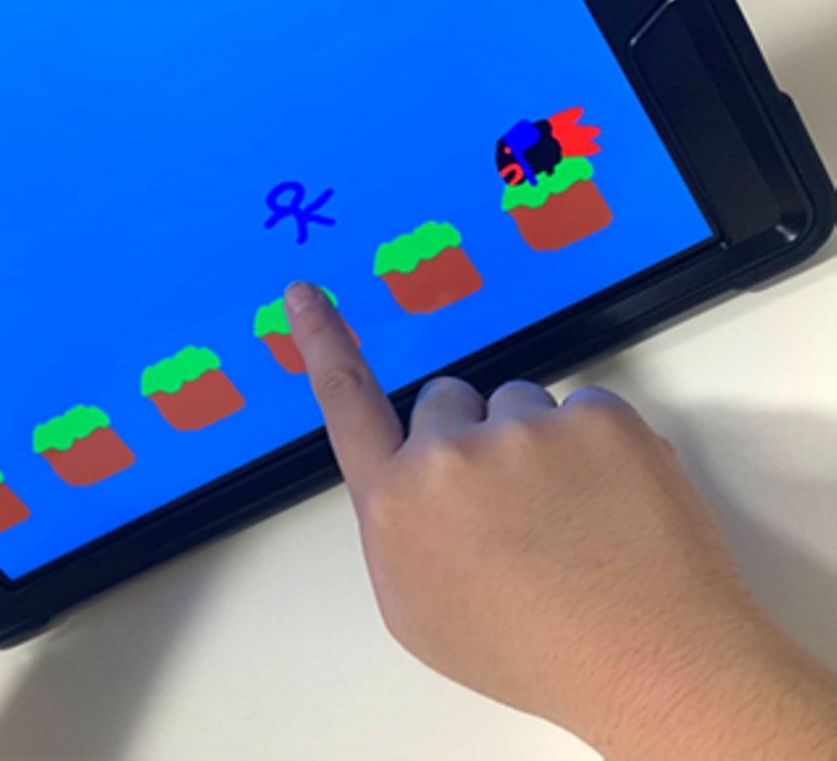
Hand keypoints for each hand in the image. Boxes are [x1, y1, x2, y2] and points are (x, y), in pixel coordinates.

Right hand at [283, 281, 836, 758]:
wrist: (653, 666)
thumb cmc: (530, 652)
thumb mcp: (419, 612)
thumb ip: (398, 529)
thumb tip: (413, 483)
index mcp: (395, 506)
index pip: (345, 402)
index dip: (322, 341)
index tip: (304, 291)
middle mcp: (448, 455)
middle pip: (446, 402)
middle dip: (469, 437)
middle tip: (512, 506)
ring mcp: (526, 428)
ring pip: (518, 404)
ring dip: (535, 444)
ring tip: (570, 518)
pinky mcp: (598, 416)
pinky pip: (583, 408)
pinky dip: (596, 448)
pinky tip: (612, 507)